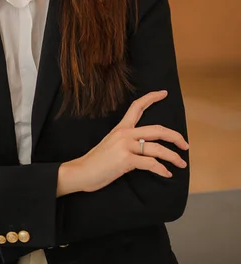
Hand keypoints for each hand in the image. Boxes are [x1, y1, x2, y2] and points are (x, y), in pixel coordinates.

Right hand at [57, 90, 188, 195]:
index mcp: (121, 127)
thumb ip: (128, 141)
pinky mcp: (126, 160)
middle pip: (157, 129)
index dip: (152, 98)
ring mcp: (125, 146)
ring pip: (157, 148)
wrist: (82, 171)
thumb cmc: (98, 161)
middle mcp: (125, 133)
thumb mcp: (112, 144)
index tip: (164, 93)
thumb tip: (145, 146)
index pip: (137, 106)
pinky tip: (166, 174)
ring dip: (173, 157)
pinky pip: (150, 163)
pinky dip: (161, 169)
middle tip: (185, 145)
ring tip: (181, 163)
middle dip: (175, 136)